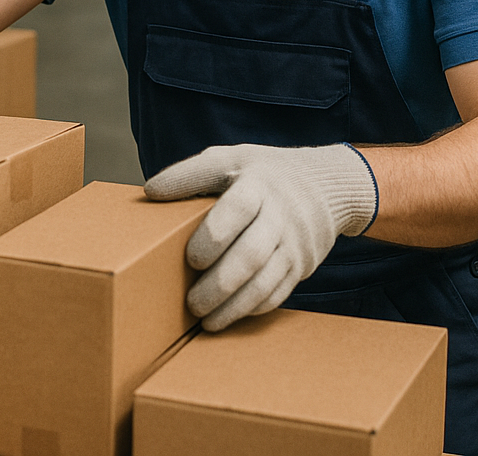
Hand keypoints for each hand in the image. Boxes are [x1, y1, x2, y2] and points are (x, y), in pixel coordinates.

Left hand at [144, 143, 377, 331]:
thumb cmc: (263, 173)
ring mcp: (293, 242)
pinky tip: (229, 315)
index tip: (191, 257)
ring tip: (205, 319)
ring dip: (233, 305)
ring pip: (265, 281)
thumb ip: (192, 174)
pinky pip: (278, 293)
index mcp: (257, 183)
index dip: (213, 235)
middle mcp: (279, 213)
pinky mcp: (301, 265)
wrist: (326, 185)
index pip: (237, 208)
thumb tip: (150, 191)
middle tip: (190, 301)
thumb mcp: (231, 159)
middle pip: (251, 254)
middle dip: (218, 283)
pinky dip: (252, 308)